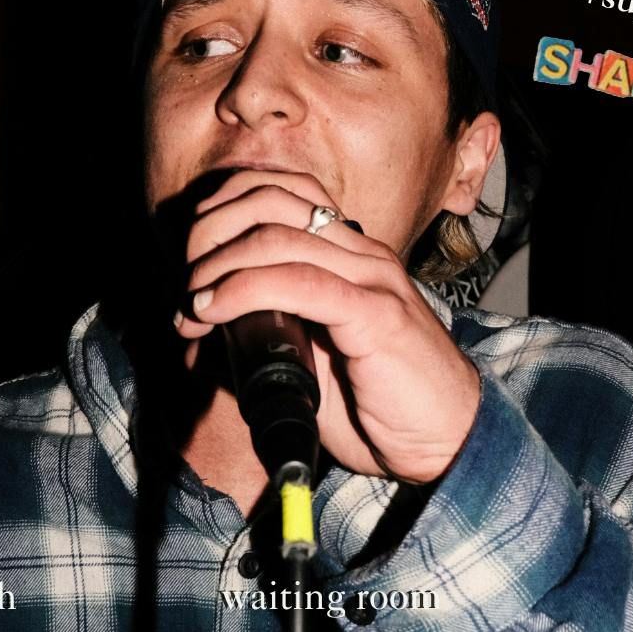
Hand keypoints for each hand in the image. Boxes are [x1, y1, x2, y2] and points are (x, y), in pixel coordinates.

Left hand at [174, 170, 481, 482]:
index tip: (190, 257)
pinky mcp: (377, 314)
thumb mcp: (317, 354)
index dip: (224, 209)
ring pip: (278, 238)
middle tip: (185, 281)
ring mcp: (373, 279)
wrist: (447, 440)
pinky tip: (213, 311)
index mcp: (350, 252)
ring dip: (218, 266)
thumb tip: (208, 320)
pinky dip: (243, 291)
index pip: (281, 192)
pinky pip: (300, 283)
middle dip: (210, 233)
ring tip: (192, 302)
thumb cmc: (380, 402)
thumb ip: (275, 326)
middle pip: (270, 202)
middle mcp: (362, 252)